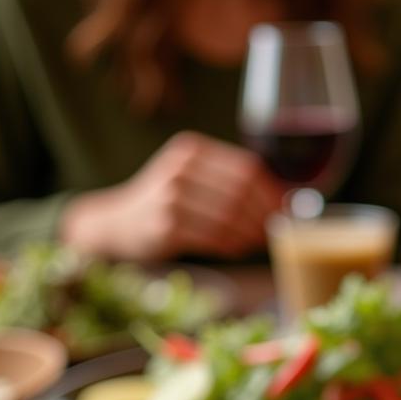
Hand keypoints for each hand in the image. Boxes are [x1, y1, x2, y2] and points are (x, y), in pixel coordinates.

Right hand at [61, 132, 283, 260]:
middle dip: (263, 215)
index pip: (246, 169)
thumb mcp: (190, 178)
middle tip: (272, 231)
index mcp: (191, 150)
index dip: (271, 192)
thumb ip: (228, 182)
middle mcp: (180, 168)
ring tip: (256, 242)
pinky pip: (213, 237)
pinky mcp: (166, 226)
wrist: (116, 223)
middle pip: (241, 193)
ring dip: (249, 234)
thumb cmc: (165, 203)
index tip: (283, 210)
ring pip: (229, 217)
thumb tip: (283, 199)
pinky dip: (232, 245)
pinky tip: (237, 249)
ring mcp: (171, 197)